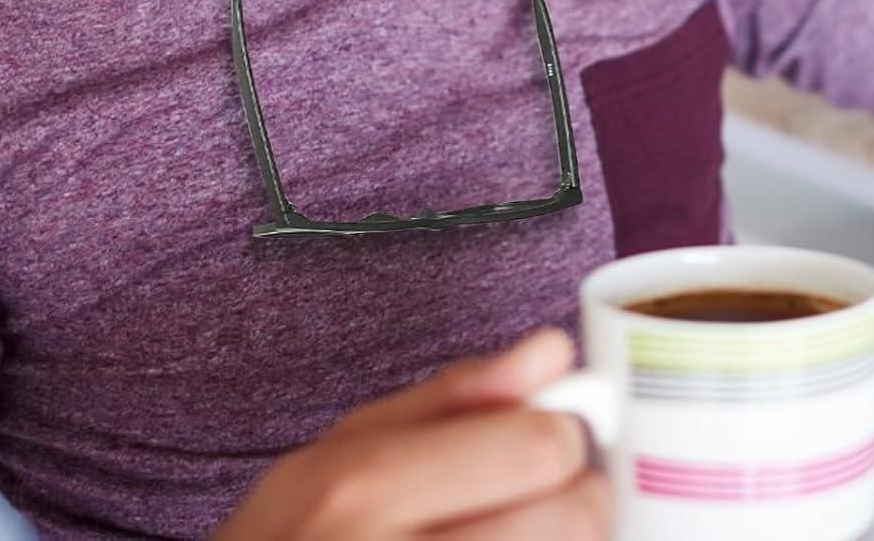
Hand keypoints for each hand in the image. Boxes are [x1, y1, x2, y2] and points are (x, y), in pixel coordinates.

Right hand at [212, 327, 608, 539]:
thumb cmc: (300, 536)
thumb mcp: (348, 447)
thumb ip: (458, 394)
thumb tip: (554, 350)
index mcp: (364, 490)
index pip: (538, 447)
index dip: (559, 433)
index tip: (544, 436)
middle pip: (571, 515)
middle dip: (572, 495)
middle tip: (535, 497)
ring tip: (508, 531)